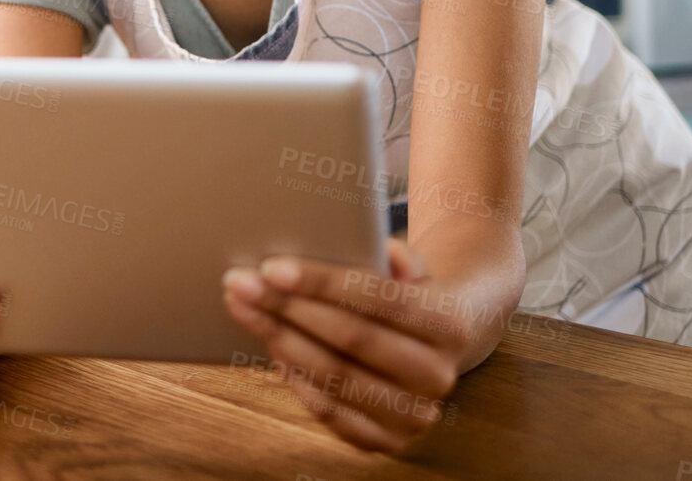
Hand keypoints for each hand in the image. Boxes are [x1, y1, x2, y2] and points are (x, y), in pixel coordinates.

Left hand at [223, 241, 466, 453]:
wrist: (435, 347)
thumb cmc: (406, 296)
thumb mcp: (410, 267)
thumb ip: (394, 256)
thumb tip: (377, 251)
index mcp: (450, 325)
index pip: (381, 299)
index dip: (323, 282)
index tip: (271, 267)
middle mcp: (438, 376)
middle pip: (351, 338)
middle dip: (288, 307)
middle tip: (241, 283)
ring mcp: (414, 415)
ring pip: (335, 376)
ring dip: (279, 339)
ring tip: (243, 308)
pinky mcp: (387, 441)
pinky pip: (330, 412)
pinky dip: (295, 379)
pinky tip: (271, 346)